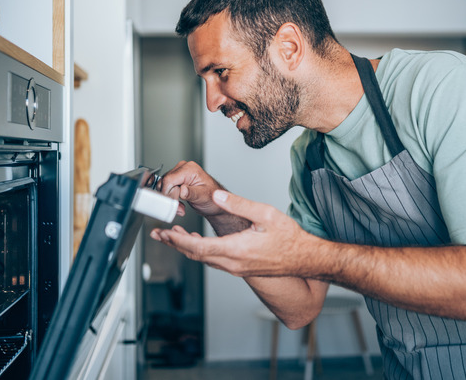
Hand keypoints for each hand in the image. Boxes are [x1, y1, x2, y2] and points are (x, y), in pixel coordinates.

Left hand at [149, 190, 316, 277]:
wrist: (305, 258)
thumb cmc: (289, 238)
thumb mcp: (266, 214)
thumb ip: (239, 204)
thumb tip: (216, 197)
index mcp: (237, 249)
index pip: (199, 247)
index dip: (179, 240)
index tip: (165, 232)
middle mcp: (234, 263)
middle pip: (196, 256)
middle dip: (175, 244)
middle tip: (159, 235)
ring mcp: (236, 268)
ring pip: (204, 259)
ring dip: (186, 248)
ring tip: (172, 237)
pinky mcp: (240, 268)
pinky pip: (213, 261)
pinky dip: (200, 252)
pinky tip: (196, 243)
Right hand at [158, 161, 225, 217]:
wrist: (215, 202)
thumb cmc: (212, 198)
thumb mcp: (203, 197)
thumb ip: (192, 193)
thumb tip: (182, 190)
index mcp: (190, 169)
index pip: (169, 179)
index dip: (167, 193)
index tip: (173, 204)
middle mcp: (183, 168)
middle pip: (164, 183)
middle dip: (170, 198)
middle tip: (179, 208)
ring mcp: (179, 173)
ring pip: (163, 186)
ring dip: (170, 199)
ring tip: (181, 207)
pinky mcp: (176, 179)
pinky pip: (166, 188)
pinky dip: (170, 198)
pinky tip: (179, 204)